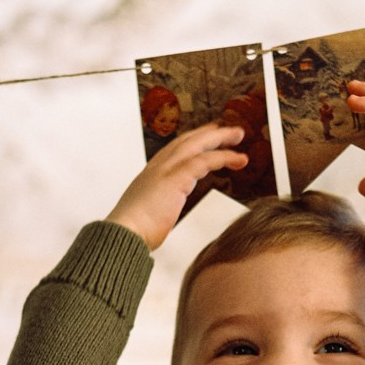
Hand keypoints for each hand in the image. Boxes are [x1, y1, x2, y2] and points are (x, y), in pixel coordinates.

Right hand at [107, 124, 247, 250]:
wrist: (125, 234)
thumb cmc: (135, 230)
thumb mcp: (149, 211)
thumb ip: (160, 205)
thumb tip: (163, 213)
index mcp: (153, 172)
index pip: (177, 148)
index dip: (196, 140)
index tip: (210, 136)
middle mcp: (160, 165)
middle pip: (189, 140)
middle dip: (211, 132)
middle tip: (231, 131)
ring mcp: (167, 169)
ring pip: (198, 144)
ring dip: (221, 138)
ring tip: (239, 137)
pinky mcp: (176, 178)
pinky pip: (205, 160)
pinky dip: (223, 157)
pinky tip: (237, 158)